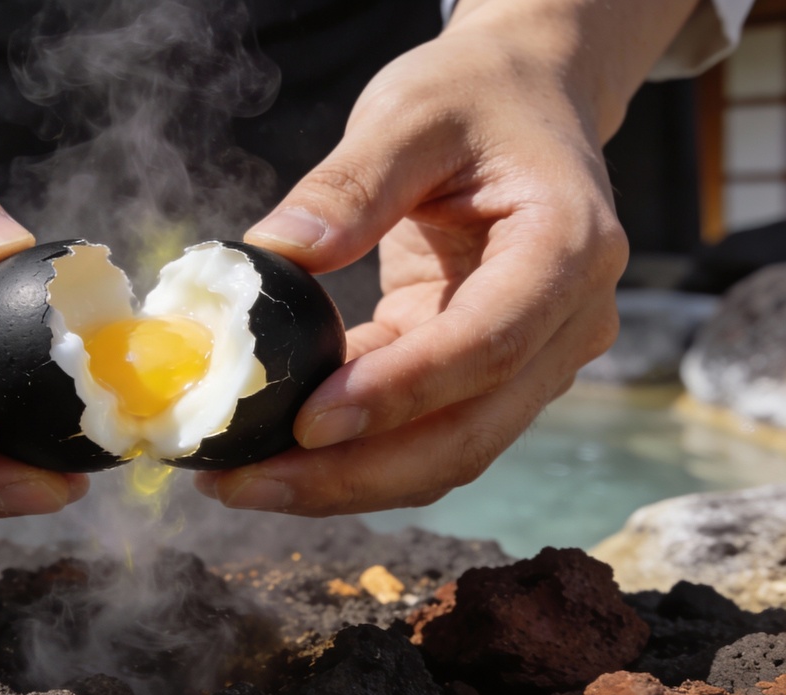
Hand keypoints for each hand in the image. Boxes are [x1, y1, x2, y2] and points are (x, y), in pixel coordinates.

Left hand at [196, 0, 697, 514]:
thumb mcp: (410, 114)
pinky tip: (273, 451)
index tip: (306, 422)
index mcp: (568, 249)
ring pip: (444, 453)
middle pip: (466, 432)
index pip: (486, 346)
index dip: (398, 393)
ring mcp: (531, 358)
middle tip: (242, 481)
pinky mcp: (482, 372)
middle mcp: (567, 323)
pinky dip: (349, 453)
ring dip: (342, 482)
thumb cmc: (475, 98)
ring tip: (239, 481)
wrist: (525, 103)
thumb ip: (349, 184)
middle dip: (351, 473)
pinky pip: (420, 432)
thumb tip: (273, 257)